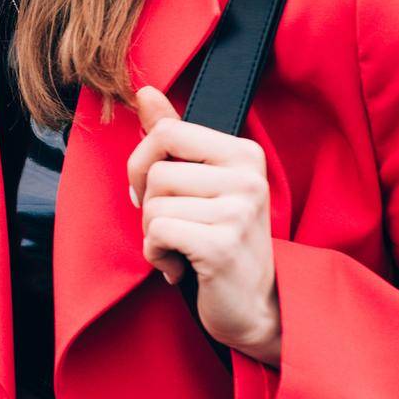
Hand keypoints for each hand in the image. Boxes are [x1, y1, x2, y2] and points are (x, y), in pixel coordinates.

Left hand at [126, 85, 281, 363]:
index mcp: (244, 154)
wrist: (256, 307)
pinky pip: (157, 233)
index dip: (143, 162)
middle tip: (173, 227)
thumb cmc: (223, 240)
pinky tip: (180, 267)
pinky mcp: (221, 246)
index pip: (167, 131)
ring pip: (153, 205)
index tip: (154, 190)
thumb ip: (174, 135)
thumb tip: (145, 91)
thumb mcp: (202, 182)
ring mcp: (238, 212)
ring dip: (153, 235)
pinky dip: (156, 255)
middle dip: (149, 206)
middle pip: (156, 171)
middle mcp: (248, 178)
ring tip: (182, 248)